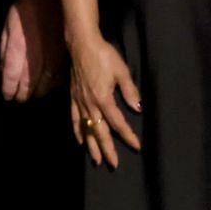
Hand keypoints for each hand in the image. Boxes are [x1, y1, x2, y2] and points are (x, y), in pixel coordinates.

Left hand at [0, 0, 66, 101]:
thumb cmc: (24, 9)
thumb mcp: (7, 26)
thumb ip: (5, 49)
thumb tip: (4, 71)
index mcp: (18, 48)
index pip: (12, 77)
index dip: (9, 90)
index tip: (7, 96)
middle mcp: (36, 56)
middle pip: (29, 85)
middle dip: (23, 94)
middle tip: (19, 98)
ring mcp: (53, 57)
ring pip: (46, 84)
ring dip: (38, 91)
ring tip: (32, 94)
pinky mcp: (66, 55)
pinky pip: (61, 76)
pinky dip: (54, 83)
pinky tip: (49, 84)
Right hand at [68, 33, 142, 167]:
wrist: (82, 45)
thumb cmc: (104, 55)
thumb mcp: (122, 71)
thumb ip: (129, 90)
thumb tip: (137, 108)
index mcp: (104, 98)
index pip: (118, 122)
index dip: (128, 135)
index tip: (136, 146)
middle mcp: (90, 104)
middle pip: (99, 131)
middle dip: (107, 149)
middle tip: (113, 164)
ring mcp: (79, 102)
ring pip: (86, 129)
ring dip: (91, 146)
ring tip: (96, 160)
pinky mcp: (73, 97)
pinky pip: (74, 119)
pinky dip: (78, 131)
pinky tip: (80, 140)